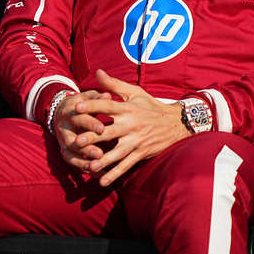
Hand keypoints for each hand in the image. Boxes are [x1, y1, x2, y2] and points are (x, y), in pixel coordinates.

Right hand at [50, 89, 110, 168]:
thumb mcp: (87, 97)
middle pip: (72, 140)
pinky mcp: (65, 151)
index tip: (102, 129)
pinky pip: (73, 163)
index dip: (89, 124)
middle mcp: (63, 129)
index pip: (79, 118)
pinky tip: (100, 176)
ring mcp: (63, 142)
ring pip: (69, 154)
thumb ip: (97, 97)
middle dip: (85, 148)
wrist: (60, 112)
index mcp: (69, 112)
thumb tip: (108, 95)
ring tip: (97, 167)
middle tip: (99, 154)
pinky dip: (85, 170)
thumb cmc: (80, 104)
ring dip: (82, 162)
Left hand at [69, 69, 188, 186]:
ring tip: (89, 166)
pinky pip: (126, 165)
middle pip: (109, 132)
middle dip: (93, 137)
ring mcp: (136, 141)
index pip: (107, 106)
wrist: (176, 123)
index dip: (92, 106)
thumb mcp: (134, 92)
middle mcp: (131, 125)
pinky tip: (102, 181)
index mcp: (127, 108)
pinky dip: (115, 174)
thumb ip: (114, 84)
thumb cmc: (150, 105)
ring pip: (117, 152)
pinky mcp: (140, 153)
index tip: (77, 107)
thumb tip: (97, 71)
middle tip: (77, 141)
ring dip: (103, 160)